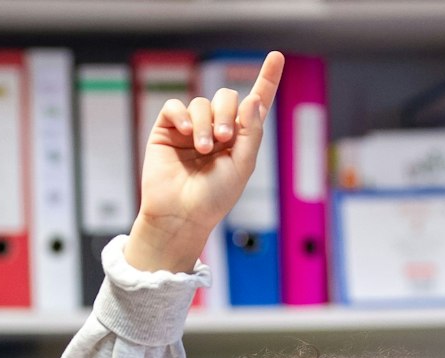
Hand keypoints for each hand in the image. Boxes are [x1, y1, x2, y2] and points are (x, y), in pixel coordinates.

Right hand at [124, 51, 283, 273]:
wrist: (181, 215)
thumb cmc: (213, 198)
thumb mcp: (243, 166)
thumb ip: (252, 132)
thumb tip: (252, 99)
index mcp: (240, 138)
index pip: (255, 103)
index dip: (267, 79)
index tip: (277, 56)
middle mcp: (217, 129)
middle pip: (226, 97)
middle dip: (227, 113)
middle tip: (223, 140)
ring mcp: (191, 128)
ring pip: (201, 103)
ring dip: (205, 123)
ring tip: (203, 149)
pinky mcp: (167, 130)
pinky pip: (175, 106)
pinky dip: (182, 115)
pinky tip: (187, 132)